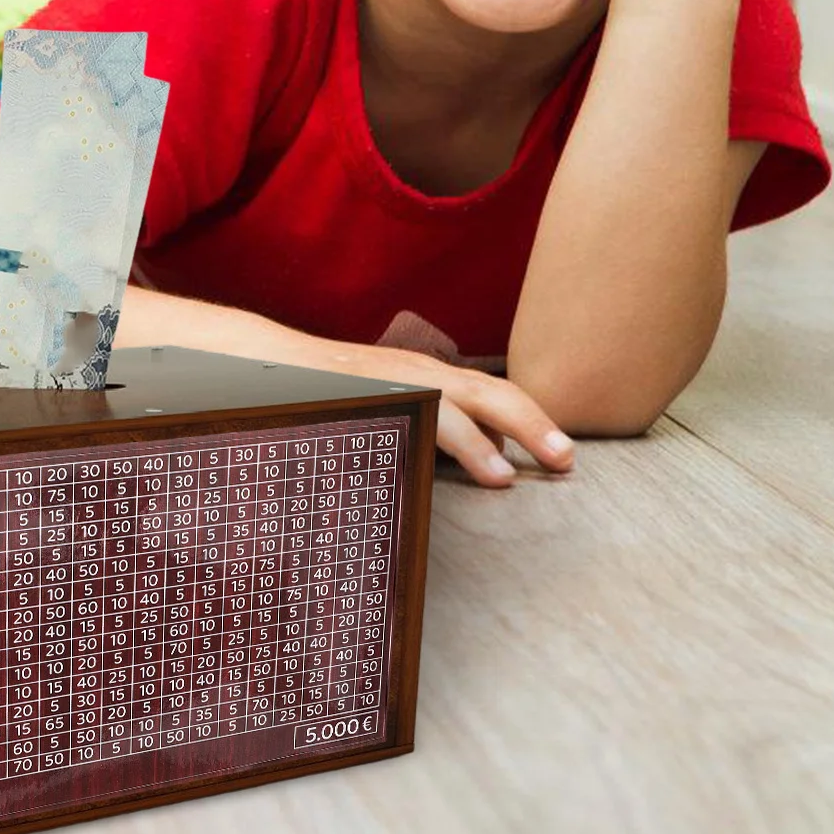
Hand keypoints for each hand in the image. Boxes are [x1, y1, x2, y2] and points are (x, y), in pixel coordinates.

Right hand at [322, 341, 574, 487]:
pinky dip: (418, 440)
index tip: (561, 453)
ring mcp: (386, 382)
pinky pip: (395, 418)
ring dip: (476, 440)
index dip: (530, 419)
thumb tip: (492, 449)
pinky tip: (423, 463)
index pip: (492, 393)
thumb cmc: (335, 387)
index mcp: (429, 374)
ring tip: (504, 477)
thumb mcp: (398, 398)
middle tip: (565, 459)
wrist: (268, 357)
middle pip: (485, 392)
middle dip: (529, 423)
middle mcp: (415, 372)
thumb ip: (441, 421)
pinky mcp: (356, 398)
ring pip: (442, 404)